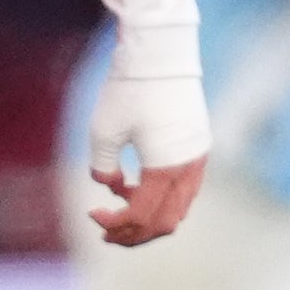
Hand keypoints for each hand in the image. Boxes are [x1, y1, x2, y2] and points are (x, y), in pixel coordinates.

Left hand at [84, 64, 209, 244]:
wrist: (161, 56)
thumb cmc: (129, 91)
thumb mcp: (103, 131)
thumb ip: (102, 166)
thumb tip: (109, 184)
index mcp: (166, 170)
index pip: (142, 215)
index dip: (116, 224)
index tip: (92, 215)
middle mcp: (189, 169)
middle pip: (167, 221)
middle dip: (136, 233)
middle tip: (107, 232)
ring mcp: (198, 159)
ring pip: (180, 207)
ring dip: (150, 217)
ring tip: (120, 214)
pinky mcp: (198, 148)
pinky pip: (184, 189)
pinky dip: (162, 198)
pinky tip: (135, 188)